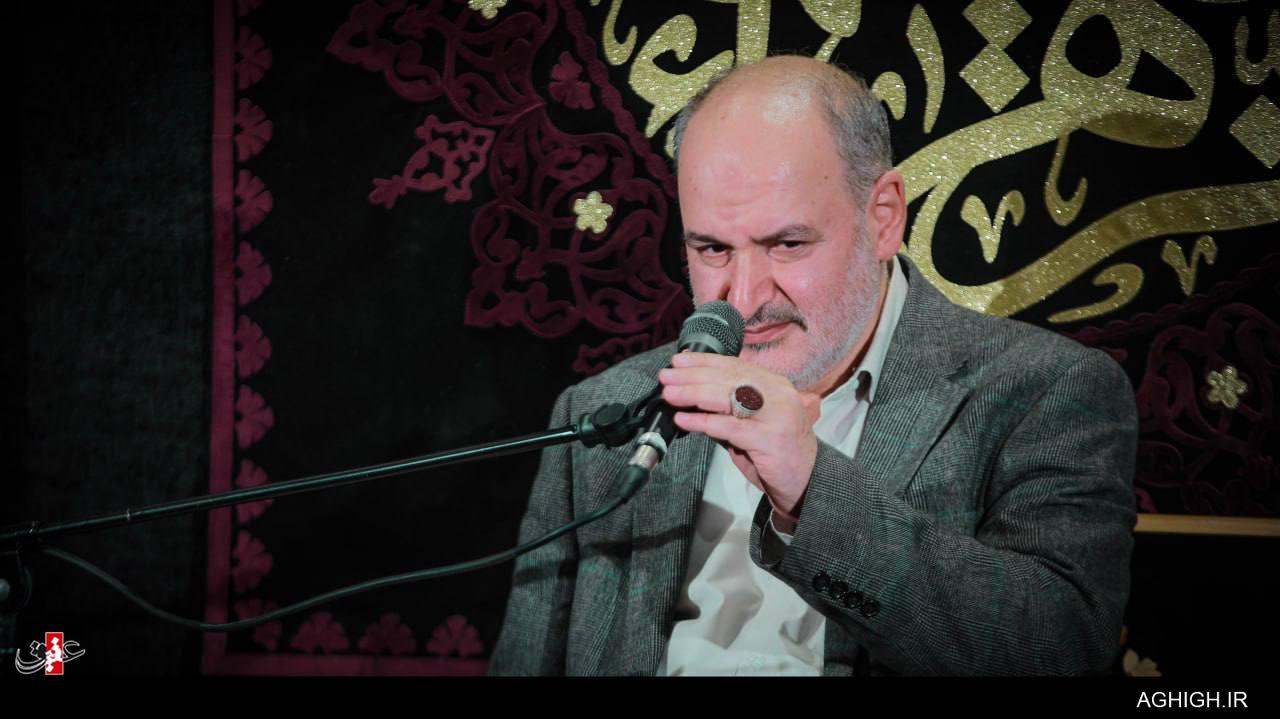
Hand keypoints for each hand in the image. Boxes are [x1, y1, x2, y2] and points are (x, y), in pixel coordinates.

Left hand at [658, 352, 821, 517]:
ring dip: (694, 394)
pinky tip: (684, 420)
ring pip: (728, 397)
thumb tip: (690, 394)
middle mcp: (777, 395)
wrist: (806, 481)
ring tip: (671, 394)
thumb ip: (727, 409)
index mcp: (774, 385)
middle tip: (667, 376)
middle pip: (729, 378)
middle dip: (693, 376)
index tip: (679, 360)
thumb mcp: (751, 423)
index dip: (705, 362)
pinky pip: (729, 427)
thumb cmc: (776, 452)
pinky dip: (703, 421)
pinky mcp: (769, 439)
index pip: (735, 366)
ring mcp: (775, 415)